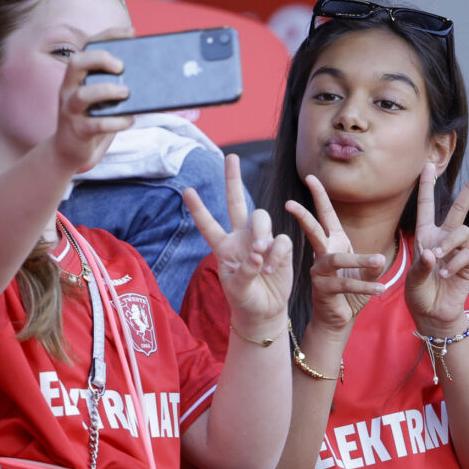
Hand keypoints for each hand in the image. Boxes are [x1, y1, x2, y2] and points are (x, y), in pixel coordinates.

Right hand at [52, 26, 134, 173]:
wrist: (71, 152)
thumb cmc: (93, 119)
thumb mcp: (104, 99)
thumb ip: (119, 86)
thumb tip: (152, 78)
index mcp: (78, 76)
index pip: (89, 47)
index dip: (108, 36)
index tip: (131, 32)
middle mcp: (70, 88)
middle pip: (77, 63)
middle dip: (100, 59)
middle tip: (121, 66)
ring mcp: (71, 109)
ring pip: (84, 95)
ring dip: (107, 91)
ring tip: (126, 92)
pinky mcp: (78, 130)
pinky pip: (95, 124)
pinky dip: (115, 122)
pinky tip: (128, 120)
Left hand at [185, 154, 292, 331]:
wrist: (264, 311)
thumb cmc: (244, 300)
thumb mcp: (236, 289)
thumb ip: (244, 269)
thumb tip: (257, 252)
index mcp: (223, 247)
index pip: (208, 224)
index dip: (198, 208)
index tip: (186, 190)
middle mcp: (241, 238)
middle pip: (237, 202)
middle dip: (233, 179)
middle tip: (231, 156)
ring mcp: (261, 240)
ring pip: (262, 218)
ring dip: (261, 233)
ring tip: (260, 255)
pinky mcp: (280, 248)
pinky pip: (281, 239)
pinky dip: (277, 252)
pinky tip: (271, 268)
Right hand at [286, 175, 385, 330]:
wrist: (339, 317)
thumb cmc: (351, 291)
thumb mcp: (366, 272)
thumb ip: (372, 264)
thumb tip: (378, 259)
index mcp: (334, 243)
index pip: (325, 215)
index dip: (319, 196)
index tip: (310, 177)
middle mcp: (323, 254)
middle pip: (313, 230)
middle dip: (303, 216)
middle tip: (288, 203)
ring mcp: (320, 271)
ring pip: (337, 260)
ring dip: (359, 261)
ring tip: (378, 260)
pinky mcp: (324, 289)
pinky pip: (347, 285)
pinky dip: (366, 286)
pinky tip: (381, 289)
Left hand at [405, 164, 468, 333]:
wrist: (433, 314)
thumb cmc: (418, 293)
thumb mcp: (412, 278)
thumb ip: (422, 265)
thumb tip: (435, 253)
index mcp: (425, 236)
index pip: (427, 206)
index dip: (427, 186)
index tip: (429, 164)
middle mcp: (442, 239)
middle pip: (459, 209)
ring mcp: (457, 251)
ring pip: (462, 232)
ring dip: (450, 243)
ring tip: (439, 260)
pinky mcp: (467, 264)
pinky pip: (465, 254)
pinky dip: (454, 263)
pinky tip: (445, 274)